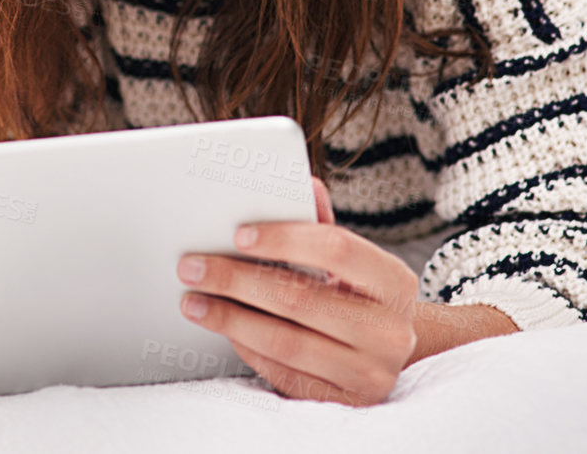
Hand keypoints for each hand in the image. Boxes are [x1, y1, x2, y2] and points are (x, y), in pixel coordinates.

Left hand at [175, 176, 418, 406]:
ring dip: (230, 319)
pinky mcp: (345, 404)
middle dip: (237, 280)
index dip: (284, 238)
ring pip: (287, 343)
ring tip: (193, 301)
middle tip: (192, 266)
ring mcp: (370, 374)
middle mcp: (390, 333)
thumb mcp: (350, 260)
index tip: (236, 233)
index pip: (337, 249)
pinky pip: (285, 375)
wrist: (390, 354)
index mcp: (394, 282)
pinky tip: (224, 329)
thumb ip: (320, 223)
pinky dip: (248, 349)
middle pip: (301, 300)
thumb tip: (302, 183)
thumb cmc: (358, 295)